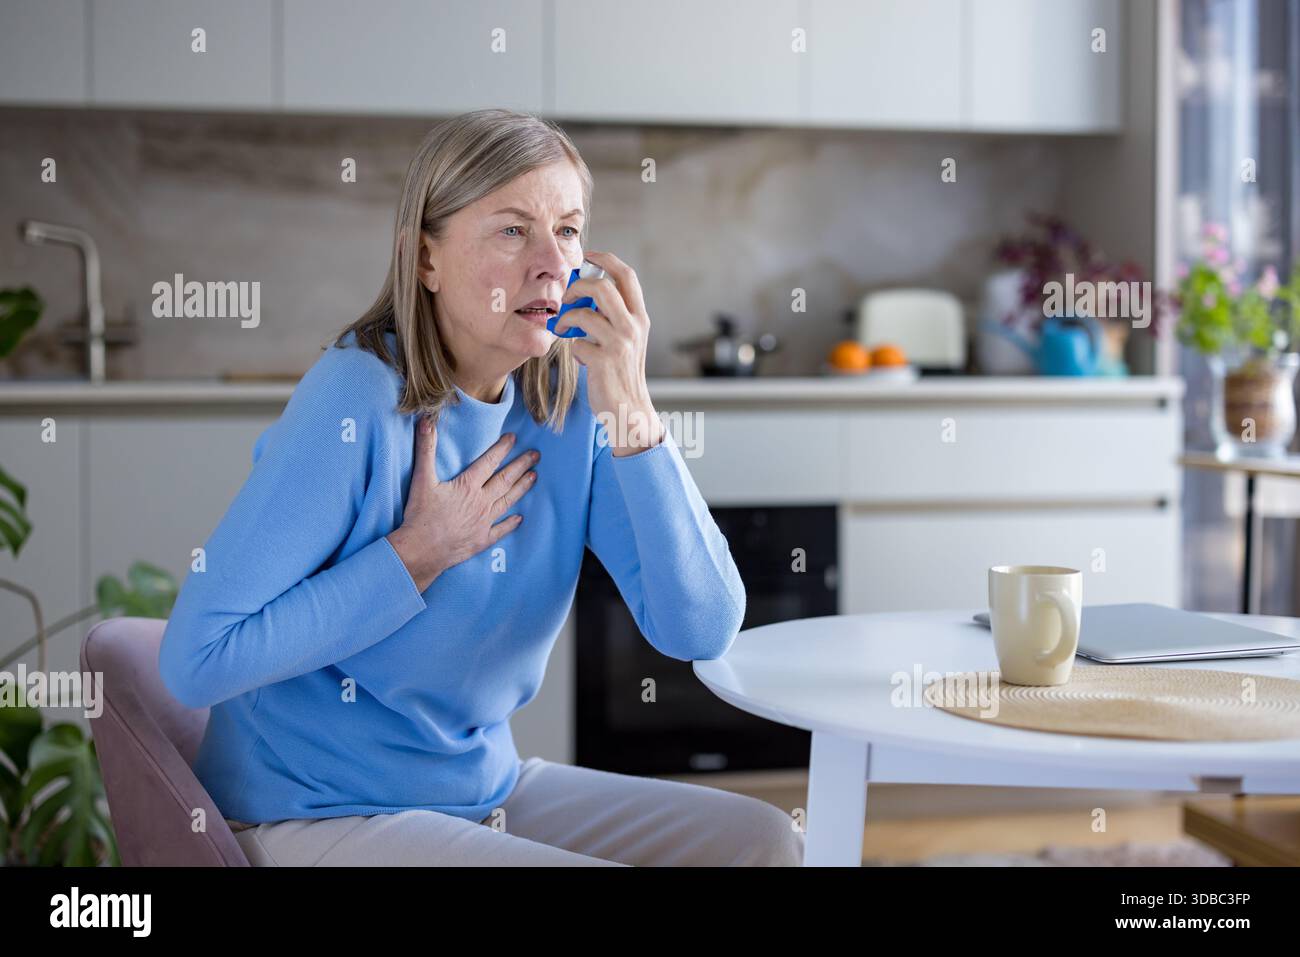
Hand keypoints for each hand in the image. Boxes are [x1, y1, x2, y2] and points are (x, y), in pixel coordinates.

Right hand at [387, 418, 539, 590]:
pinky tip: (519, 518)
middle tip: (536, 455)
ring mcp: (484, 522)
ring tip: (534, 477)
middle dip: (521, 465)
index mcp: (468, 486)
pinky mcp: (482, 539)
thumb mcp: (421, 479)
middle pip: (505, 480)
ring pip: (508, 501)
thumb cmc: (421, 515)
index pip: (489, 462)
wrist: (422, 550)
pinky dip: (511, 523)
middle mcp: (481, 502)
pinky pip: (501, 530)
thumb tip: (426, 422)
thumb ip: (426, 449)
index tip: (514, 438)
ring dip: (522, 488)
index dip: (502, 449)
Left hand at [553, 250, 663, 455]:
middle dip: (578, 286)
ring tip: (563, 328)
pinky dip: (573, 348)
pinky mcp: (604, 361)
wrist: (630, 410)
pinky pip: (577, 342)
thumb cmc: (622, 373)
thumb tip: (585, 294)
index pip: (626, 276)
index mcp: (640, 317)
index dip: (606, 259)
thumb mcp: (627, 340)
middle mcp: (633, 327)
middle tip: (567, 297)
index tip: (587, 256)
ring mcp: (620, 343)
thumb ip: (613, 316)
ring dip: (567, 318)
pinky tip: (580, 358)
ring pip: (585, 313)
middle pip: (603, 286)